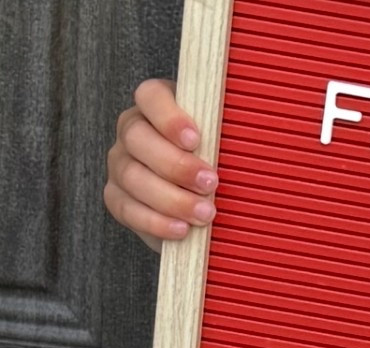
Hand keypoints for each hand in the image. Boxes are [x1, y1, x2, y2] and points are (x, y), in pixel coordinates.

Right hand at [104, 78, 218, 252]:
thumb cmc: (214, 164)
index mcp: (154, 106)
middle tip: (211, 183)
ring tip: (204, 214)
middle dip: (176, 165)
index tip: (195, 139)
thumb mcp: (222, 143)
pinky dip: (155, 222)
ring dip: (171, 199)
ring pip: (133, 177)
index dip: (169, 117)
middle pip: (138, 139)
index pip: (150, 96)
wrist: (200, 205)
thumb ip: (224, 134)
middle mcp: (131, 131)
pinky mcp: (117, 198)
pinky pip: (127, 209)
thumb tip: (252, 138)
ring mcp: (121, 164)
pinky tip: (181, 230)